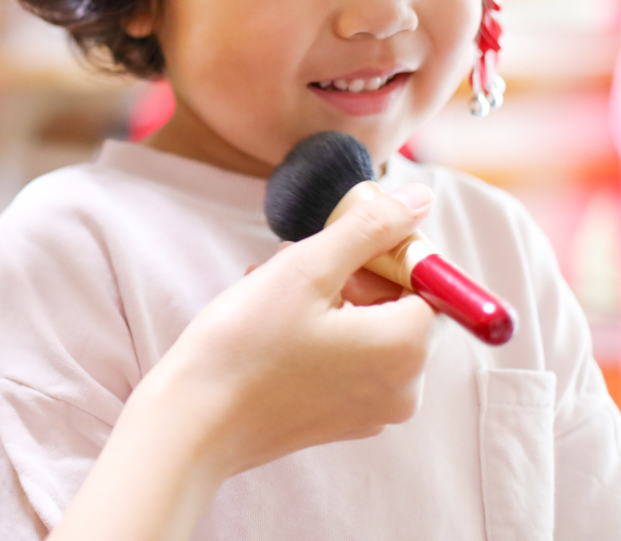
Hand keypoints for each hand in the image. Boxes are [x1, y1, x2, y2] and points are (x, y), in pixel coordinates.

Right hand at [51, 185, 434, 540]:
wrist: (196, 422)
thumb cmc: (247, 343)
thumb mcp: (307, 267)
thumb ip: (370, 228)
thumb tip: (421, 198)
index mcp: (405, 349)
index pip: (424, 282)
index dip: (381, 255)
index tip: (334, 247)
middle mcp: (404, 388)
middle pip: (399, 308)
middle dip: (354, 276)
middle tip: (297, 261)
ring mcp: (375, 412)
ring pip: (371, 332)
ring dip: (332, 301)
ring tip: (274, 287)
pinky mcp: (345, 422)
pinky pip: (352, 364)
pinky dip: (325, 336)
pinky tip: (275, 322)